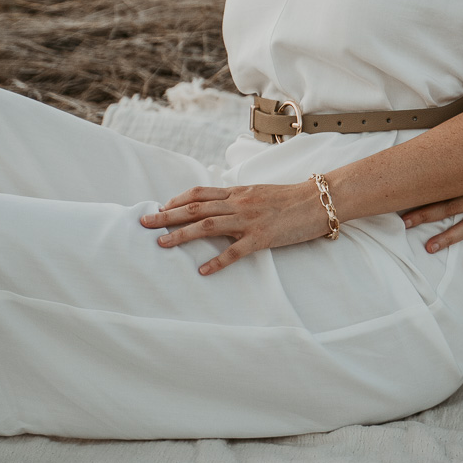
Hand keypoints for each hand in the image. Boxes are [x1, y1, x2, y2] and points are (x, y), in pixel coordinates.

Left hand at [141, 182, 328, 274]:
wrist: (318, 201)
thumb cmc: (291, 198)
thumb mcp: (260, 192)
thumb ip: (239, 198)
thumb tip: (220, 204)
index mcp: (237, 192)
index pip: (199, 193)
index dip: (177, 200)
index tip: (159, 208)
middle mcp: (238, 203)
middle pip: (195, 207)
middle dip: (167, 215)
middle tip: (144, 222)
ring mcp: (249, 220)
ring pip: (208, 225)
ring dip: (181, 235)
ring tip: (161, 243)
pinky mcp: (262, 237)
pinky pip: (235, 251)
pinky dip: (218, 261)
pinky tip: (203, 271)